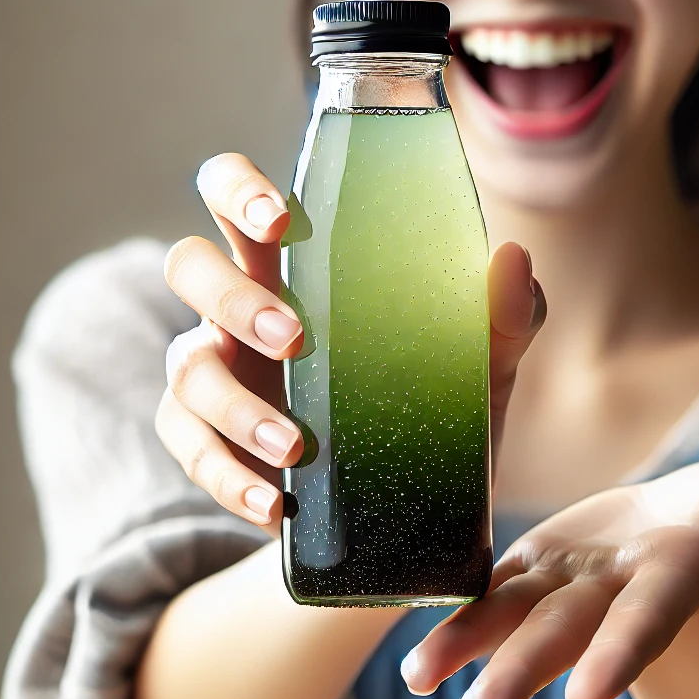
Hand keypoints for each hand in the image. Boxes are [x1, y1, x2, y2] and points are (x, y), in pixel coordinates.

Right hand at [156, 152, 544, 530]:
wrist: (417, 508)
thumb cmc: (438, 405)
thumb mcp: (482, 365)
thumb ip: (504, 315)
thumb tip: (512, 259)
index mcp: (292, 262)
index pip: (233, 193)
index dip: (237, 190)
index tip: (279, 221)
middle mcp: (240, 305)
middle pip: (188, 264)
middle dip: (230, 296)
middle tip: (295, 337)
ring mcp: (215, 370)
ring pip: (186, 367)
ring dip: (236, 405)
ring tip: (296, 446)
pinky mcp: (205, 439)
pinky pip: (192, 451)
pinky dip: (228, 479)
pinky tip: (271, 504)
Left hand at [399, 456, 698, 698]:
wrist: (684, 522)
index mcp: (676, 568)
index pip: (651, 616)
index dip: (625, 653)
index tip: (588, 697)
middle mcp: (617, 587)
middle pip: (568, 633)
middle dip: (525, 673)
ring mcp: (572, 580)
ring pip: (515, 617)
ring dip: (468, 651)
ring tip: (418, 686)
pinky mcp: (537, 565)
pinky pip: (490, 590)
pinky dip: (453, 616)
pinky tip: (410, 651)